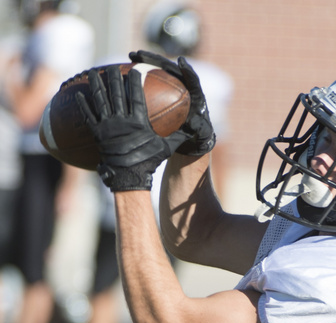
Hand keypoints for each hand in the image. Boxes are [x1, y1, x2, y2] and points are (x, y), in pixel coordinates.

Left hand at [76, 65, 179, 191]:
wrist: (129, 177)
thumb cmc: (149, 163)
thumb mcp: (165, 149)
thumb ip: (176, 137)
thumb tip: (191, 132)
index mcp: (139, 122)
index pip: (136, 96)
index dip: (135, 81)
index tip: (134, 69)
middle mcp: (122, 121)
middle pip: (117, 93)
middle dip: (114, 77)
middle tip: (112, 66)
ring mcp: (108, 126)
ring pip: (101, 100)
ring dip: (97, 85)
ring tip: (93, 72)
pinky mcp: (97, 134)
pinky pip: (89, 116)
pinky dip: (83, 105)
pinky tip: (79, 94)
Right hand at [129, 50, 215, 155]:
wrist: (193, 134)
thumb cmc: (198, 134)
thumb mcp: (201, 133)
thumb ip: (199, 128)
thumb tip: (192, 123)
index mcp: (195, 94)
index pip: (192, 80)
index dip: (188, 71)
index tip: (181, 62)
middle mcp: (184, 85)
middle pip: (170, 69)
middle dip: (156, 60)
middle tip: (141, 55)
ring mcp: (173, 85)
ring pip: (159, 71)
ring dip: (145, 62)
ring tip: (131, 56)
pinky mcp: (164, 89)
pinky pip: (152, 80)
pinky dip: (140, 75)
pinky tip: (126, 72)